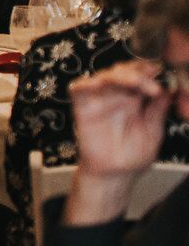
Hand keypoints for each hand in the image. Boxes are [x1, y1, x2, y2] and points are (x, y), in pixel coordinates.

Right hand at [70, 62, 169, 176]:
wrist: (116, 174)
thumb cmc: (134, 155)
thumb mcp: (153, 131)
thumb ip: (158, 111)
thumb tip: (168, 90)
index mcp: (134, 99)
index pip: (140, 76)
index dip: (148, 70)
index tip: (161, 71)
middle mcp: (116, 96)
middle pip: (122, 72)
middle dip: (137, 71)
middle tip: (152, 78)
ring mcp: (98, 100)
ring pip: (104, 76)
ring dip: (119, 75)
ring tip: (136, 81)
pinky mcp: (82, 108)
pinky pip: (78, 89)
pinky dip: (85, 83)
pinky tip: (98, 84)